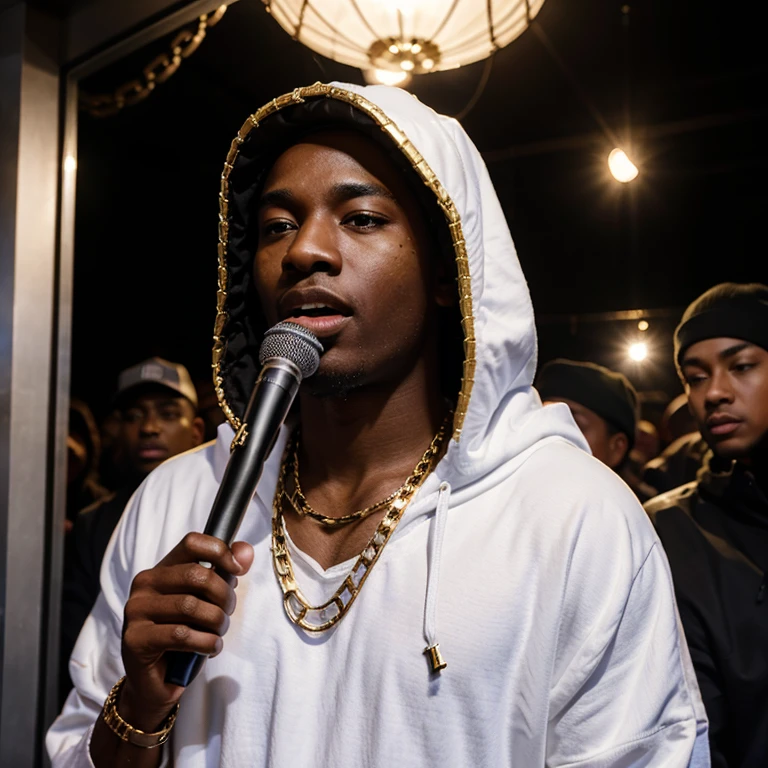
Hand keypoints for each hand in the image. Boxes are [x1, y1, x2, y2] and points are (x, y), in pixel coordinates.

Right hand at [118, 533, 253, 730]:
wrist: (155, 683)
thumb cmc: (184, 637)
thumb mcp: (207, 602)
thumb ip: (225, 573)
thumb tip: (246, 551)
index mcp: (161, 570)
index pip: (192, 543)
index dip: (220, 551)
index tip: (237, 570)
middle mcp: (144, 584)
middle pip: (196, 575)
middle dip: (223, 596)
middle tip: (228, 613)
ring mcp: (136, 611)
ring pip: (191, 606)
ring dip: (217, 622)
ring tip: (218, 633)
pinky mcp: (135, 639)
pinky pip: (182, 635)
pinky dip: (206, 642)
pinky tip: (210, 648)